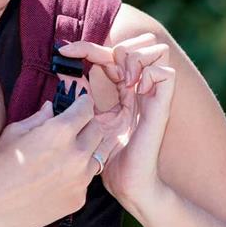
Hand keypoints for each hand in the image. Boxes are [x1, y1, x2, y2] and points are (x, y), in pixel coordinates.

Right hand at [0, 92, 126, 226]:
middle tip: (72, 130)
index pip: (87, 108)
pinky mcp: (79, 199)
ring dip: (85, 152)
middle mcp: (77, 153)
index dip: (82, 104)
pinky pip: (86, 181)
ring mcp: (81, 179)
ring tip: (64, 158)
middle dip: (87, 126)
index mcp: (61, 131)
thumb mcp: (14, 132)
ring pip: (97, 157)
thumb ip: (38, 118)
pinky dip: (76, 177)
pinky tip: (56, 180)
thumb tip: (50, 108)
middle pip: (98, 130)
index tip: (79, 106)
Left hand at [56, 33, 175, 211]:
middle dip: (118, 47)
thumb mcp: (87, 123)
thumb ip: (78, 103)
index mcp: (122, 90)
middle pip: (140, 42)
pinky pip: (166, 72)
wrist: (127, 184)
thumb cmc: (107, 159)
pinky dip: (148, 72)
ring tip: (122, 78)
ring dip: (134, 57)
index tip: (63, 52)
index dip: (87, 47)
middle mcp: (140, 88)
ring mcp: (153, 95)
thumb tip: (59, 84)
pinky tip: (133, 87)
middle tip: (103, 70)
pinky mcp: (162, 106)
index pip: (111, 52)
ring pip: (156, 49)